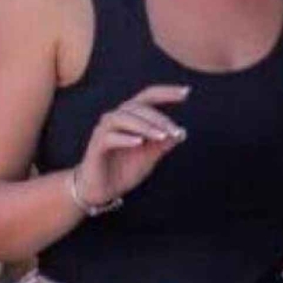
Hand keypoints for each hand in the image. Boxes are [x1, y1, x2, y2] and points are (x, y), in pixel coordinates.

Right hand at [72, 85, 188, 207]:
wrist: (102, 191)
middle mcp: (116, 119)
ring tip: (161, 136)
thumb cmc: (124, 170)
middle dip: (159, 118)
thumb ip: (163, 144)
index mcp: (131, 118)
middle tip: (175, 131)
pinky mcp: (96, 147)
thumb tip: (182, 132)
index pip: (148, 97)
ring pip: (123, 118)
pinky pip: (109, 138)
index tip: (186, 92)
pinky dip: (125, 138)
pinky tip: (139, 142)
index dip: (166, 92)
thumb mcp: (149, 157)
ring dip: (144, 125)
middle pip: (137, 107)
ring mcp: (104, 131)